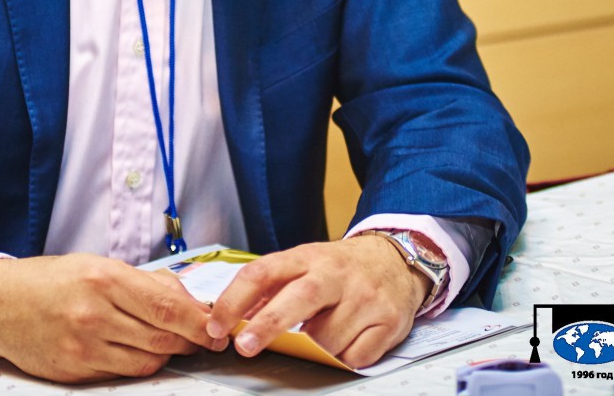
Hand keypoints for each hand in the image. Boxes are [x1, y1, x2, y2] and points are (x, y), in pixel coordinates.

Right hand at [0, 253, 225, 381]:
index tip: (216, 327)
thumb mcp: (96, 265)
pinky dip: (137, 363)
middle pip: (162, 337)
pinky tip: (135, 350)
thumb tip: (187, 300)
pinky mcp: (75, 372)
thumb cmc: (51, 280)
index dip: (198, 321)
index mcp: (103, 278)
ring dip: (165, 353)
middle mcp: (93, 314)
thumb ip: (142, 283)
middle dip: (189, 339)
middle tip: (201, 336)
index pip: (167, 307)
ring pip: (147, 361)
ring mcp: (83, 346)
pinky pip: (122, 374)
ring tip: (168, 341)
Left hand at [205, 236, 429, 368]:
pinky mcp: (388, 320)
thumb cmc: (341, 268)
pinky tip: (347, 340)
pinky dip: (345, 356)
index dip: (235, 300)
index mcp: (307, 257)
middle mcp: (336, 274)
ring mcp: (365, 297)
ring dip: (315, 347)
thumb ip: (271, 288)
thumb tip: (234, 317)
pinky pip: (356, 355)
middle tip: (245, 347)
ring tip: (321, 333)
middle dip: (268, 324)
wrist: (396, 260)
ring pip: (327, 338)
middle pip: (299, 298)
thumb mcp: (304, 264)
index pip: (263, 273)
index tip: (217, 325)